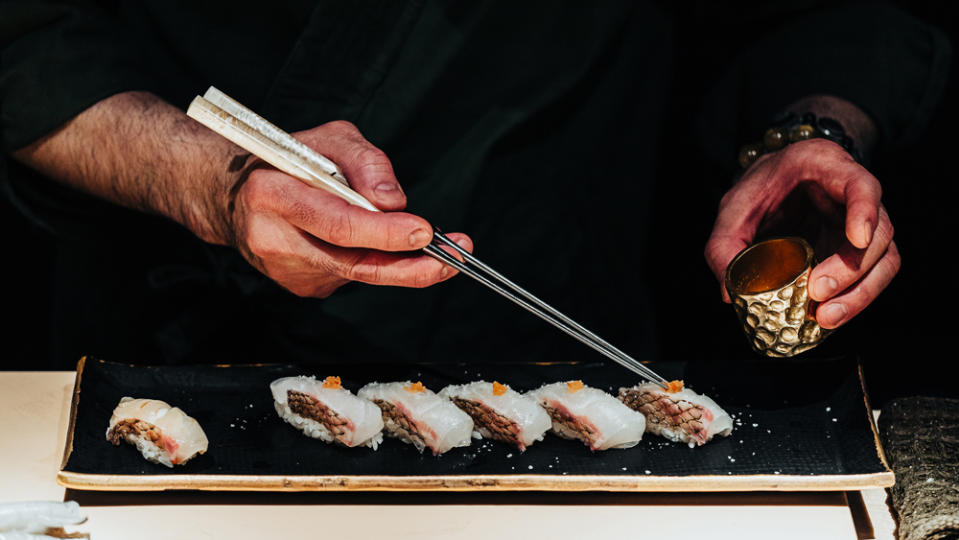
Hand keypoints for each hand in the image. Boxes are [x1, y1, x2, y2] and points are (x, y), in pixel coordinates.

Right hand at [228, 120, 471, 297]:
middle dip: (410, 266)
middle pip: (353, 263)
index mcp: (272, 196)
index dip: (384, 232)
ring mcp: (288, 272)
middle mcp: (275, 242)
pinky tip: (369, 239)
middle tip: (454, 259)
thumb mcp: (325, 139)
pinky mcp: (303, 287)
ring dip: (399, 259)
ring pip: (359, 271)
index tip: (425, 231)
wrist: (232, 200)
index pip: (337, 223)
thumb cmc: (284, 161)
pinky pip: (352, 274)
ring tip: (418, 235)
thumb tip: (393, 201)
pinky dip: (374, 258)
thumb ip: (364, 161)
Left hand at [704, 138, 899, 328]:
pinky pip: (872, 276)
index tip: (856, 239)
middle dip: (852, 269)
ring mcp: (865, 223)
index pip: (861, 183)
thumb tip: (730, 294)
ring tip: (825, 318)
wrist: (771, 186)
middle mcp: (856, 194)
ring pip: (884, 259)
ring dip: (860, 293)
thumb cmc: (758, 190)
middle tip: (818, 294)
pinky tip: (830, 317)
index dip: (864, 211)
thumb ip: (723, 246)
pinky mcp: (861, 250)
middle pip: (880, 231)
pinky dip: (854, 299)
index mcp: (825, 166)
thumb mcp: (732, 209)